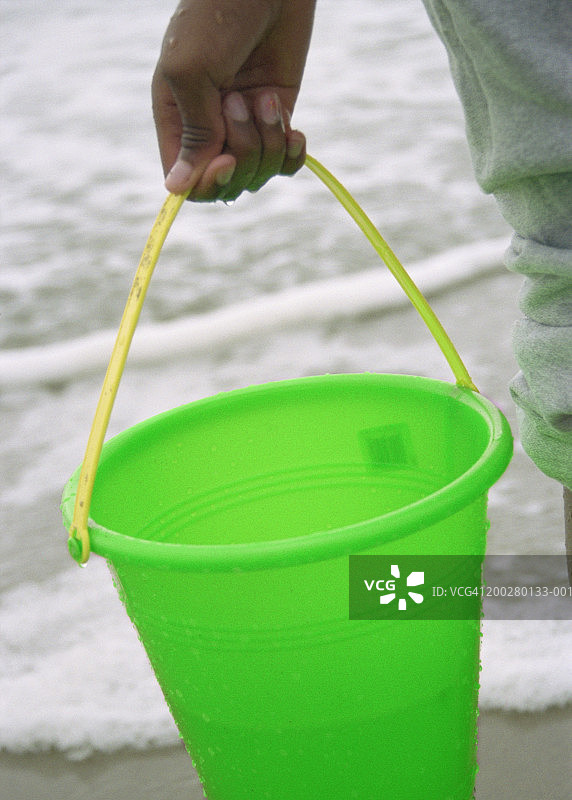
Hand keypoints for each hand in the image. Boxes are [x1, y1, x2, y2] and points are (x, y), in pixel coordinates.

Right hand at [152, 0, 315, 200]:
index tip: (223, 160)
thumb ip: (192, 130)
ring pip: (257, 175)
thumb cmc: (215, 15)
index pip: (186, 182)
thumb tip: (177, 187)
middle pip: (226, 184)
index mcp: (176, 121)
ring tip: (266, 98)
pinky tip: (295, 130)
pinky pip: (284, 164)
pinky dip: (291, 154)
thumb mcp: (192, 70)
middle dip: (242, 152)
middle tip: (241, 101)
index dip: (206, 184)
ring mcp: (245, 128)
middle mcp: (209, 130)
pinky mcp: (277, 120)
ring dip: (268, 142)